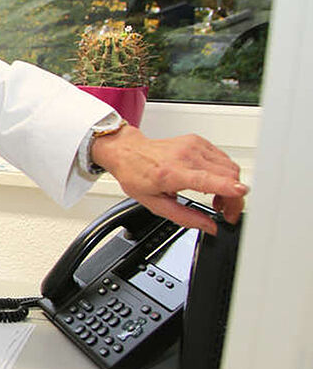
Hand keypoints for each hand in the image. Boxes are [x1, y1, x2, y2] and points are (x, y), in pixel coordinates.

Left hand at [91, 124, 247, 232]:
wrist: (128, 152)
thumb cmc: (136, 174)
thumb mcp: (155, 204)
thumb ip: (185, 217)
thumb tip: (209, 226)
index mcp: (172, 173)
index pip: (209, 179)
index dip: (229, 189)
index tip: (240, 197)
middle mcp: (185, 156)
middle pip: (228, 175)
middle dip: (234, 197)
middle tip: (224, 211)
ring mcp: (193, 146)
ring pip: (230, 166)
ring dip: (230, 185)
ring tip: (216, 197)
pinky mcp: (198, 141)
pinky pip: (222, 158)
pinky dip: (224, 172)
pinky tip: (211, 181)